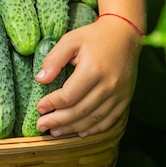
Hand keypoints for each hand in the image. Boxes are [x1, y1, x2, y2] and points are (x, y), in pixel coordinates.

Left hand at [34, 18, 141, 136]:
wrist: (125, 33)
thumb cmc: (94, 36)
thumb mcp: (70, 40)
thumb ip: (54, 59)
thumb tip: (40, 80)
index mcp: (93, 69)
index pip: (69, 95)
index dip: (52, 104)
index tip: (39, 108)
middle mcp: (109, 84)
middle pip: (80, 110)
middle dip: (58, 121)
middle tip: (42, 126)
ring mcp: (119, 93)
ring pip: (94, 119)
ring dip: (73, 128)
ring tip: (56, 132)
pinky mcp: (126, 98)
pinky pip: (110, 120)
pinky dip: (94, 129)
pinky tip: (80, 133)